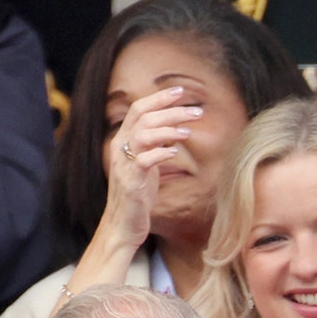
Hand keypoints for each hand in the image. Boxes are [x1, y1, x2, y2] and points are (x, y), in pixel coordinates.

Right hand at [94, 86, 200, 253]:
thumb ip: (155, 147)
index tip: (181, 91)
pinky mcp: (130, 182)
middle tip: (196, 111)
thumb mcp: (147, 166)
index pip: (139, 110)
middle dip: (170, 110)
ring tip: (188, 132)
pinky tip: (175, 152)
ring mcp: (124, 165)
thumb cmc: (137, 196)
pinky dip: (160, 153)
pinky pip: (144, 161)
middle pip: (143, 117)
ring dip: (168, 129)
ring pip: (143, 134)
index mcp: (124, 141)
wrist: (123, 226)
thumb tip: (173, 130)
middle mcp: (120, 148)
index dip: (159, 98)